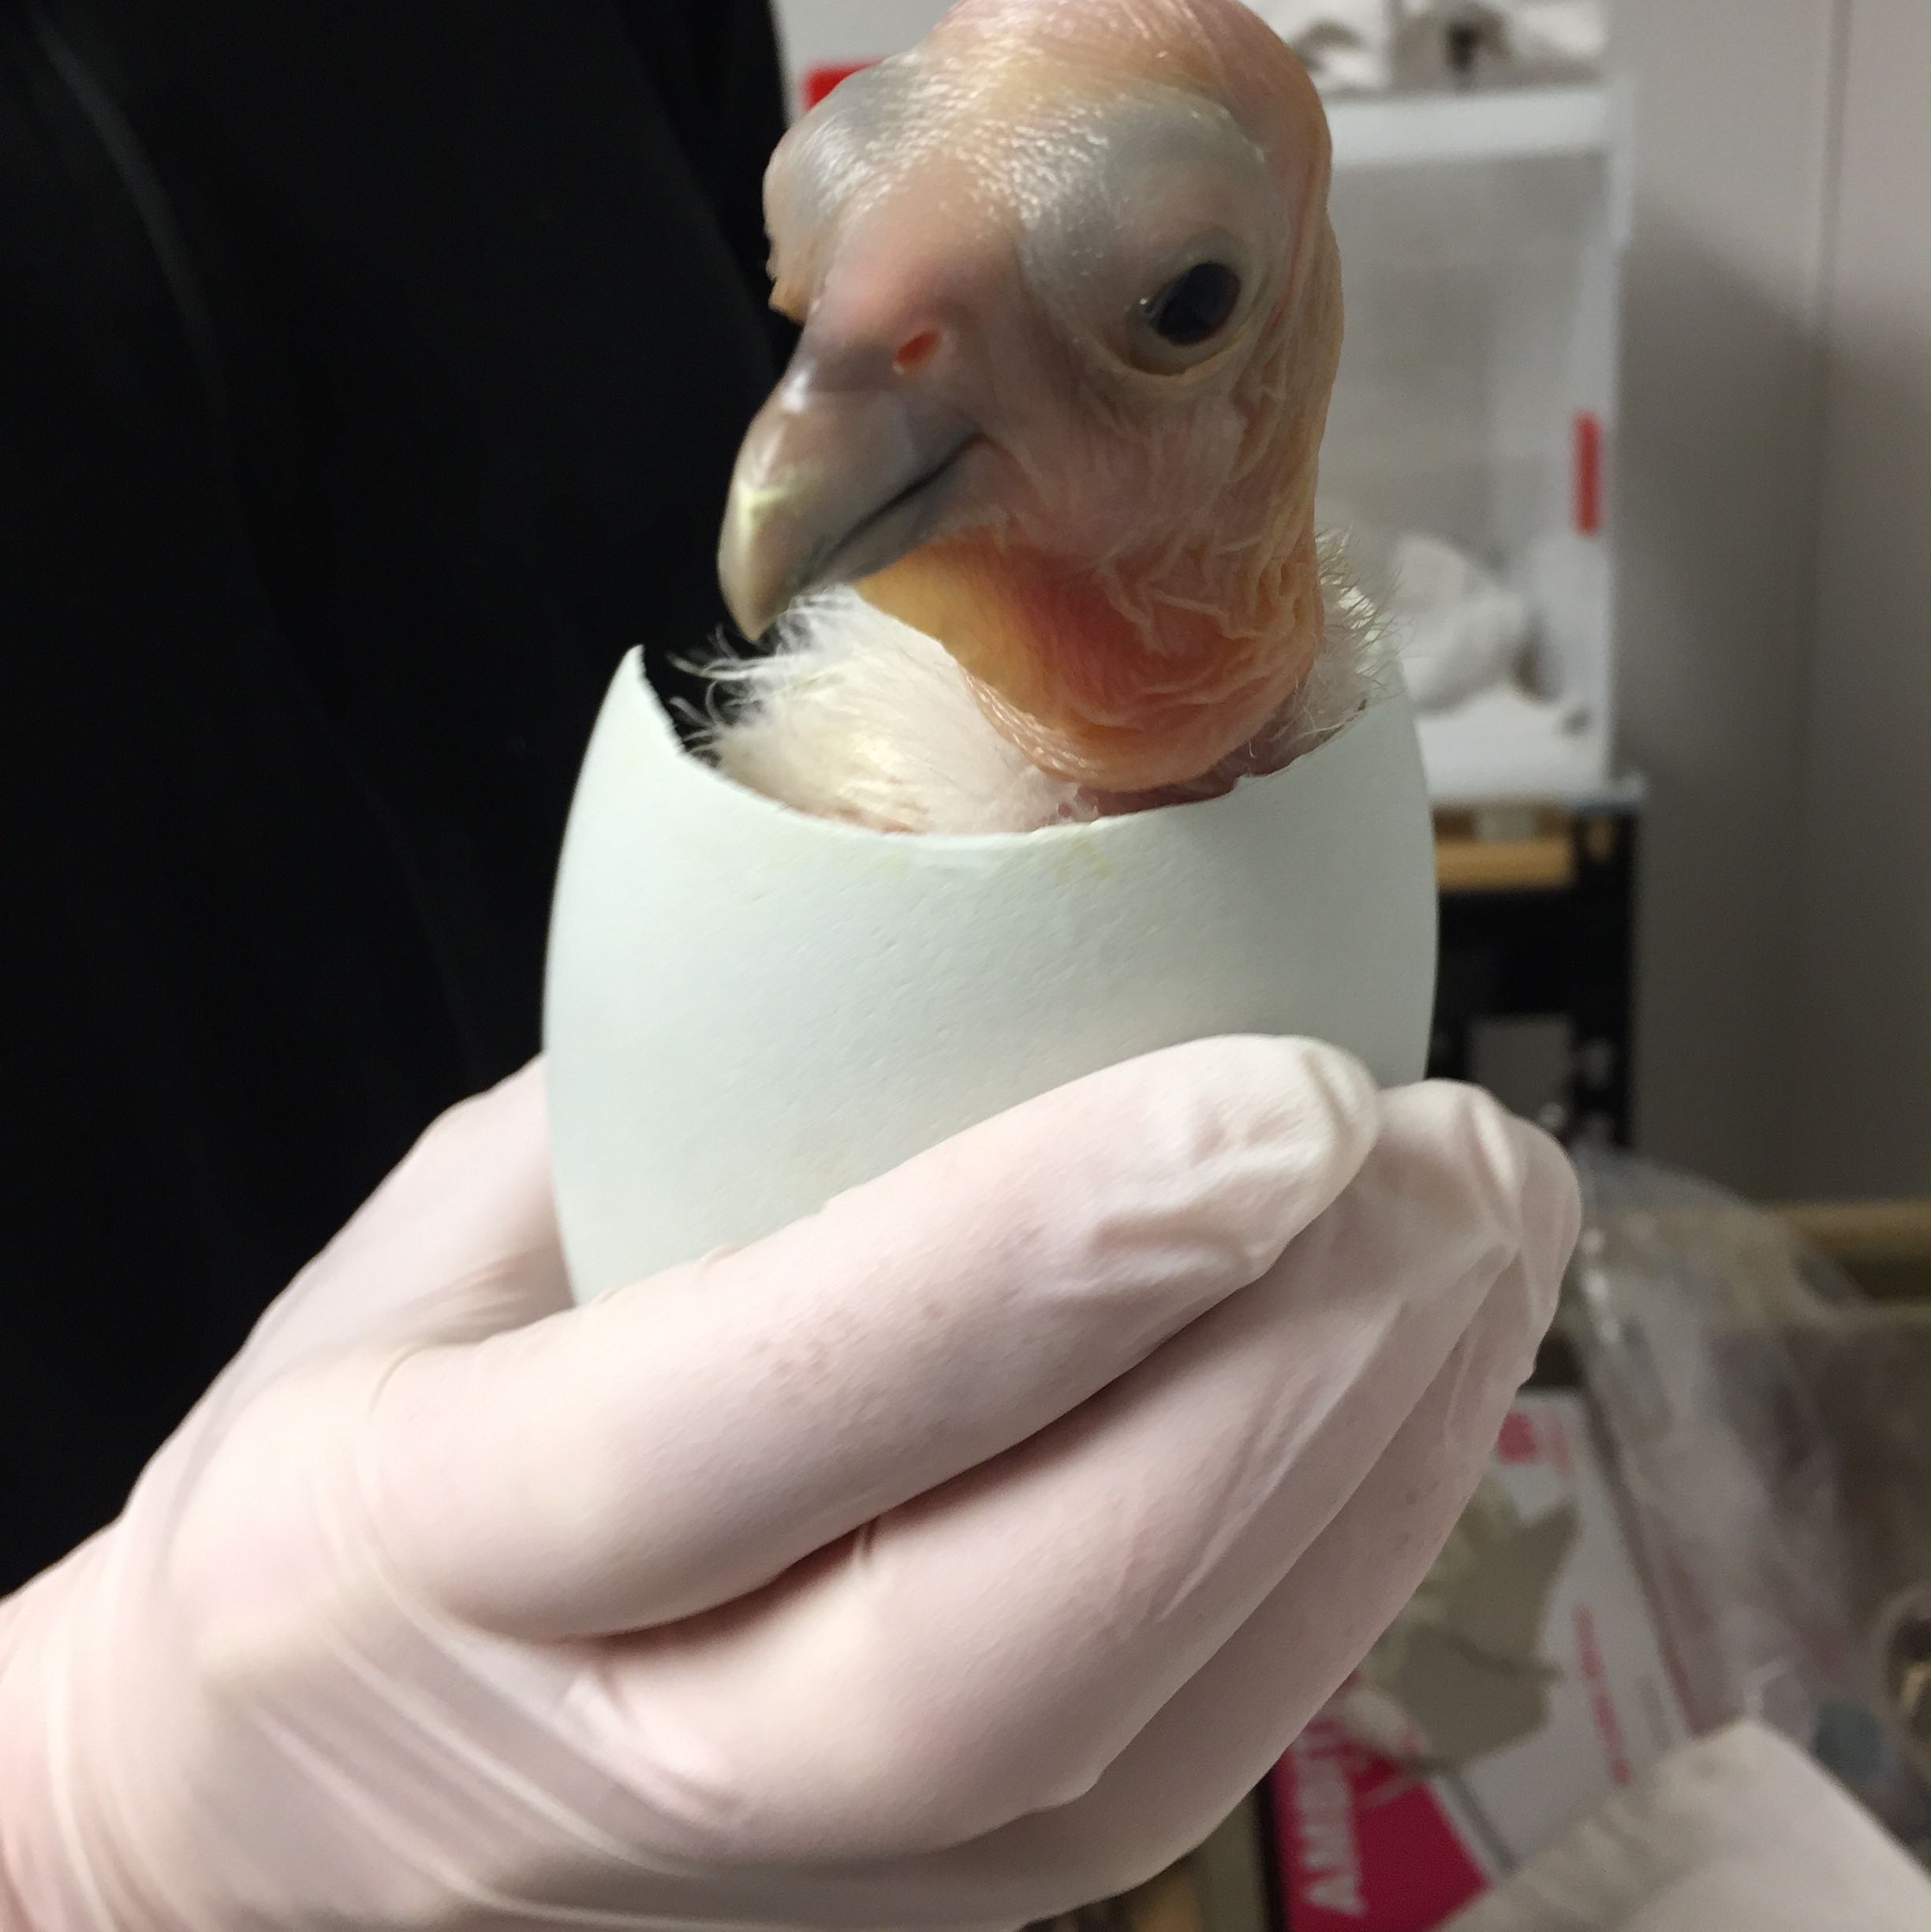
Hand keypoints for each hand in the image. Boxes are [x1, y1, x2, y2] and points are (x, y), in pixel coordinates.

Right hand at [0, 1045, 1575, 1931]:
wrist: (247, 1832)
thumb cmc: (332, 1471)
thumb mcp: (421, 1250)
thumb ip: (662, 1111)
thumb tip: (950, 932)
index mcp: (417, 1551)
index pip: (750, 1423)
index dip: (1028, 1258)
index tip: (1270, 1090)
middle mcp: (613, 1777)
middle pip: (1003, 1651)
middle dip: (1286, 1388)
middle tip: (1452, 1150)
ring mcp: (794, 1904)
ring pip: (1140, 1745)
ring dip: (1375, 1472)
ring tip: (1493, 1231)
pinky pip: (1182, 1775)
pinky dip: (1346, 1571)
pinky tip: (1435, 1391)